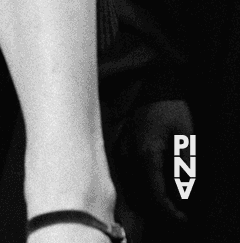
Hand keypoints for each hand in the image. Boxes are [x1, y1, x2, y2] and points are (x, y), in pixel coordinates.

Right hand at [115, 99, 192, 226]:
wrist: (152, 85)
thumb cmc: (171, 109)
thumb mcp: (185, 136)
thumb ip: (184, 166)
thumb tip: (184, 194)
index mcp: (146, 154)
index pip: (155, 194)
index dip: (170, 211)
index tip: (183, 218)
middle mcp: (128, 155)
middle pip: (140, 196)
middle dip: (159, 209)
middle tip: (177, 212)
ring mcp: (121, 151)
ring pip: (130, 188)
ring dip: (147, 200)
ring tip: (166, 202)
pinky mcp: (118, 147)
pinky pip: (125, 176)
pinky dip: (137, 188)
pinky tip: (150, 188)